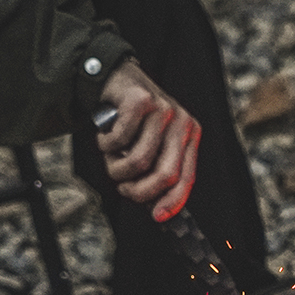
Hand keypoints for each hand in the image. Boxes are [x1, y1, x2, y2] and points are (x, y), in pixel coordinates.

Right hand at [97, 58, 201, 221]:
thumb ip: (155, 171)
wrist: (113, 77)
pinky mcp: (140, 100)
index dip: (172, 201)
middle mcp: (182, 123)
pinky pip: (120, 140)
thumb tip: (157, 209)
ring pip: (139, 161)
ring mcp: (163, 110)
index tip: (157, 216)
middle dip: (140, 191)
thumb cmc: (132, 120)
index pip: (186, 178)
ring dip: (117, 168)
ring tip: (110, 158)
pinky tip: (105, 137)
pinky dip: (106, 145)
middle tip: (124, 189)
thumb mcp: (151, 145)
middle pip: (166, 175)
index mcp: (189, 136)